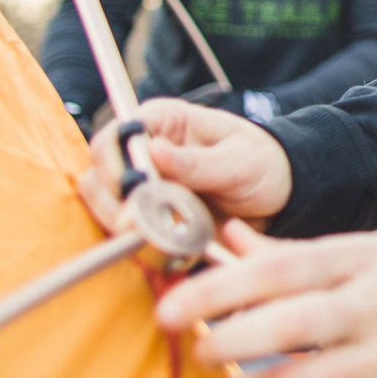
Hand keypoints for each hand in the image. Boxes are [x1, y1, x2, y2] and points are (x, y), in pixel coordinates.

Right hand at [78, 96, 292, 231]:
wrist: (278, 196)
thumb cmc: (262, 163)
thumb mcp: (239, 160)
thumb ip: (198, 161)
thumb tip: (154, 150)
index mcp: (161, 122)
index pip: (114, 137)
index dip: (115, 165)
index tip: (134, 191)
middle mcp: (141, 153)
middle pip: (98, 177)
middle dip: (115, 205)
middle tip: (142, 226)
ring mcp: (140, 188)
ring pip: (103, 210)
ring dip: (125, 230)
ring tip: (160, 242)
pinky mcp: (146, 219)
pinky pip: (125, 235)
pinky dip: (138, 248)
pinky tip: (165, 256)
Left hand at [157, 220, 376, 377]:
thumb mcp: (348, 253)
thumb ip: (283, 252)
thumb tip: (223, 238)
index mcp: (355, 259)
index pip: (278, 269)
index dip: (218, 289)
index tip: (170, 309)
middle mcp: (373, 306)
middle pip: (290, 325)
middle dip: (230, 343)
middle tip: (201, 351)